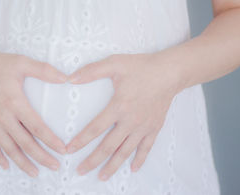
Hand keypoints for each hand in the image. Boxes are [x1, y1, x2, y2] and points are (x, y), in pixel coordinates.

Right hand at [0, 45, 67, 177]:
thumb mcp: (22, 63)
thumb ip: (44, 70)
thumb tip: (65, 78)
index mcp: (15, 103)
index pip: (37, 127)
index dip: (51, 140)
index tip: (63, 149)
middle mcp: (3, 117)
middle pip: (25, 143)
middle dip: (42, 157)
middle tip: (55, 166)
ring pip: (8, 149)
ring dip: (22, 162)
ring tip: (35, 172)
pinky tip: (6, 165)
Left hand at [65, 53, 182, 180]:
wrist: (170, 72)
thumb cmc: (142, 66)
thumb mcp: (114, 63)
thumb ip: (91, 71)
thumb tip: (70, 78)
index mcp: (118, 106)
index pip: (95, 128)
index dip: (81, 140)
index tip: (69, 150)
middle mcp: (130, 121)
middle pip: (108, 146)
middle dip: (93, 160)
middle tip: (80, 171)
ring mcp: (143, 127)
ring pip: (125, 151)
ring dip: (113, 165)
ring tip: (101, 177)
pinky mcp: (154, 128)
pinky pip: (146, 148)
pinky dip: (139, 159)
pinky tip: (133, 169)